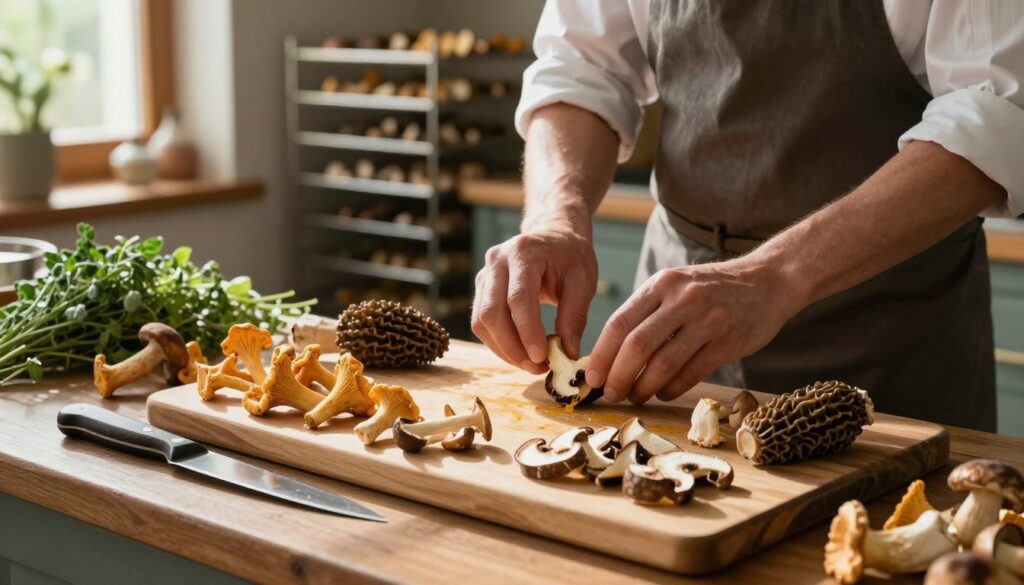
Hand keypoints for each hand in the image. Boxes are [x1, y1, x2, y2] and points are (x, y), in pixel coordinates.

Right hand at [472, 225, 597, 373]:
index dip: (527, 331)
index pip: (518, 298)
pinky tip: (520, 352)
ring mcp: (485, 274)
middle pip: (492, 313)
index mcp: (524, 252)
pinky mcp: (482, 288)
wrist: (554, 235)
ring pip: (481, 322)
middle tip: (538, 367)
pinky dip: (499, 343)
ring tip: (531, 364)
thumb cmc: (571, 256)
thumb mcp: (583, 281)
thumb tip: (568, 354)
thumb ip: (575, 316)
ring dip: (504, 349)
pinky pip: (481, 322)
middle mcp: (497, 260)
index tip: (542, 358)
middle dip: (513, 347)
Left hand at [585, 257, 804, 403]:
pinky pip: (691, 373)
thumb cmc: (712, 289)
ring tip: (635, 396)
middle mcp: (683, 300)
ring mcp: (707, 321)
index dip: (601, 355)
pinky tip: (662, 393)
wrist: (768, 281)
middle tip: (611, 393)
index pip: (619, 323)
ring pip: (663, 364)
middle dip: (618, 376)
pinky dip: (671, 388)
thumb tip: (610, 354)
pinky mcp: (728, 342)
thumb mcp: (676, 285)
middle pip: (637, 346)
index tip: (592, 377)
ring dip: (643, 387)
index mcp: (662, 284)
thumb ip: (646, 312)